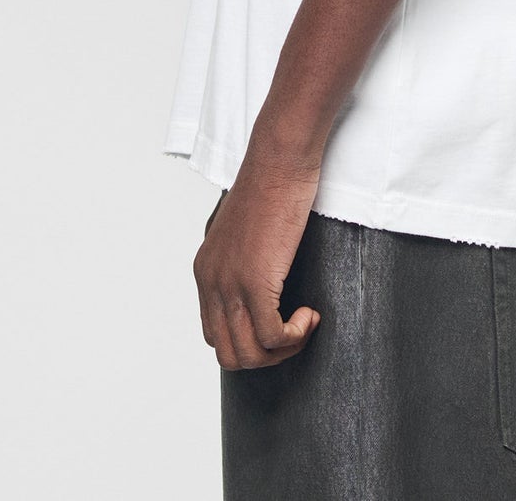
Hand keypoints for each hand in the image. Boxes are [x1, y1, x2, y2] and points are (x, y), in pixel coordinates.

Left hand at [192, 145, 323, 369]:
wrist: (279, 159)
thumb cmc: (271, 185)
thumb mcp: (243, 230)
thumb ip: (240, 260)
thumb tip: (258, 286)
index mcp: (205, 270)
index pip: (214, 333)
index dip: (249, 340)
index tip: (277, 325)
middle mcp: (211, 281)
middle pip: (229, 353)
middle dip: (265, 356)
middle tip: (293, 333)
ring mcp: (230, 283)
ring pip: (249, 354)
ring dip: (282, 350)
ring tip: (304, 324)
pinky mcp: (255, 280)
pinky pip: (272, 336)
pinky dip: (295, 335)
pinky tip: (310, 314)